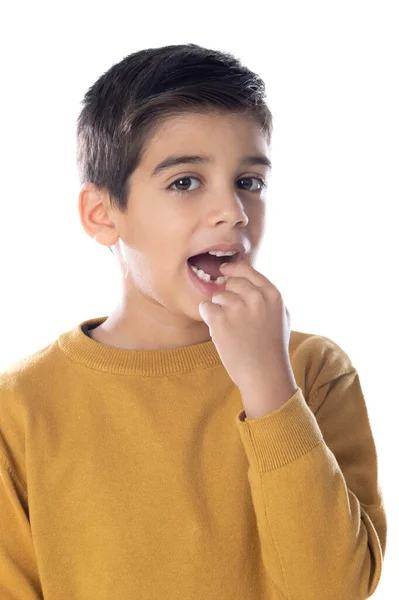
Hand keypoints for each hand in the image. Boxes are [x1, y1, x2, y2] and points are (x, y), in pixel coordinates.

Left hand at [198, 260, 296, 416]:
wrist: (264, 374)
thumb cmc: (272, 349)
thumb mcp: (281, 316)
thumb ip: (267, 297)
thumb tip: (251, 281)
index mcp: (272, 294)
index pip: (248, 269)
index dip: (233, 269)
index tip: (225, 270)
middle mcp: (256, 297)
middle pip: (231, 283)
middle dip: (228, 296)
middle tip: (236, 319)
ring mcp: (238, 308)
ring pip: (217, 296)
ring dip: (219, 310)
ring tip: (233, 330)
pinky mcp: (220, 319)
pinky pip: (205, 307)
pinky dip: (209, 318)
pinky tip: (221, 332)